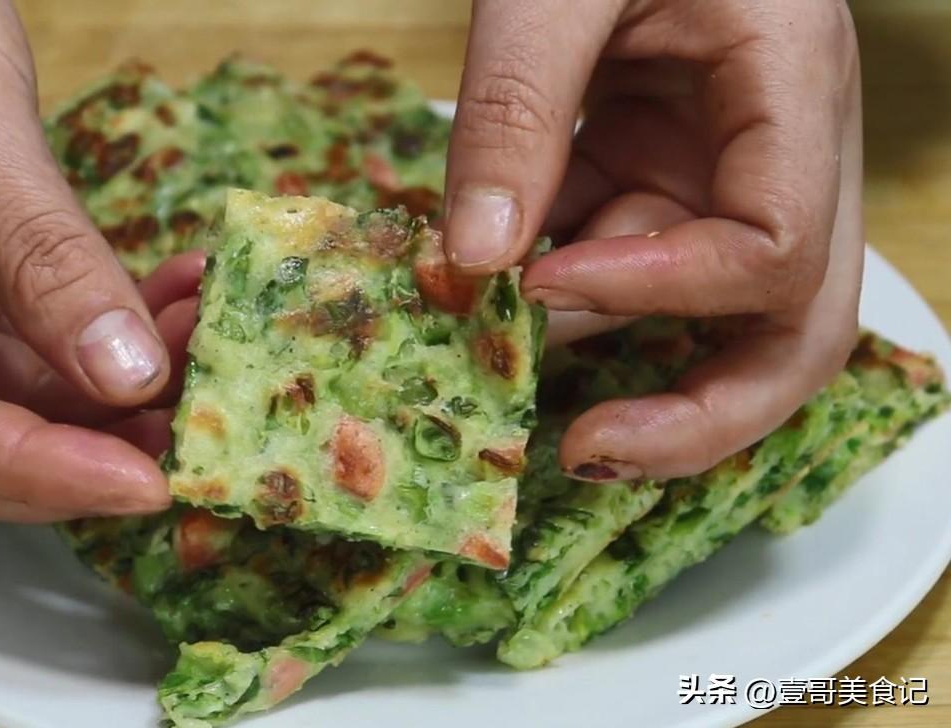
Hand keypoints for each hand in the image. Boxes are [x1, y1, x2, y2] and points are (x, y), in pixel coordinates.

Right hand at [0, 1, 199, 518]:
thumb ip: (39, 254)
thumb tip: (127, 374)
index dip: (37, 474)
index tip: (147, 483)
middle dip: (82, 454)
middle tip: (191, 437)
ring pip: (11, 399)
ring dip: (114, 393)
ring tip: (204, 350)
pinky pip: (35, 341)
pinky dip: (109, 334)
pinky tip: (175, 301)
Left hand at [443, 0, 862, 479]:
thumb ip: (518, 108)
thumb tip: (476, 262)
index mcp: (794, 89)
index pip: (774, 251)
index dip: (661, 293)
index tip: (538, 287)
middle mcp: (779, 152)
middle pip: (789, 332)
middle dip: (696, 414)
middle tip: (583, 452)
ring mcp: (718, 171)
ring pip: (692, 313)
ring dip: (595, 347)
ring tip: (481, 351)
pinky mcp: (654, 173)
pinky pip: (619, 261)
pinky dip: (553, 289)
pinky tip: (479, 290)